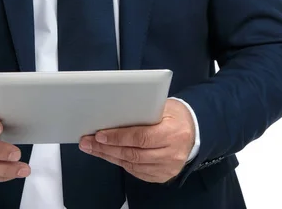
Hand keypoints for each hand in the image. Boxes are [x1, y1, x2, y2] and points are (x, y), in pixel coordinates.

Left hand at [78, 98, 194, 183]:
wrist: (194, 131)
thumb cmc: (174, 114)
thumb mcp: (163, 106)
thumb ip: (142, 110)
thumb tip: (114, 112)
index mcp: (172, 132)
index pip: (141, 137)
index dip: (118, 137)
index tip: (99, 134)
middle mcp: (171, 153)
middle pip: (134, 154)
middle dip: (107, 148)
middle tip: (88, 142)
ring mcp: (167, 168)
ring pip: (133, 165)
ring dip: (109, 156)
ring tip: (92, 148)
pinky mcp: (163, 176)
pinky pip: (137, 172)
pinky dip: (121, 163)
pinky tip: (108, 155)